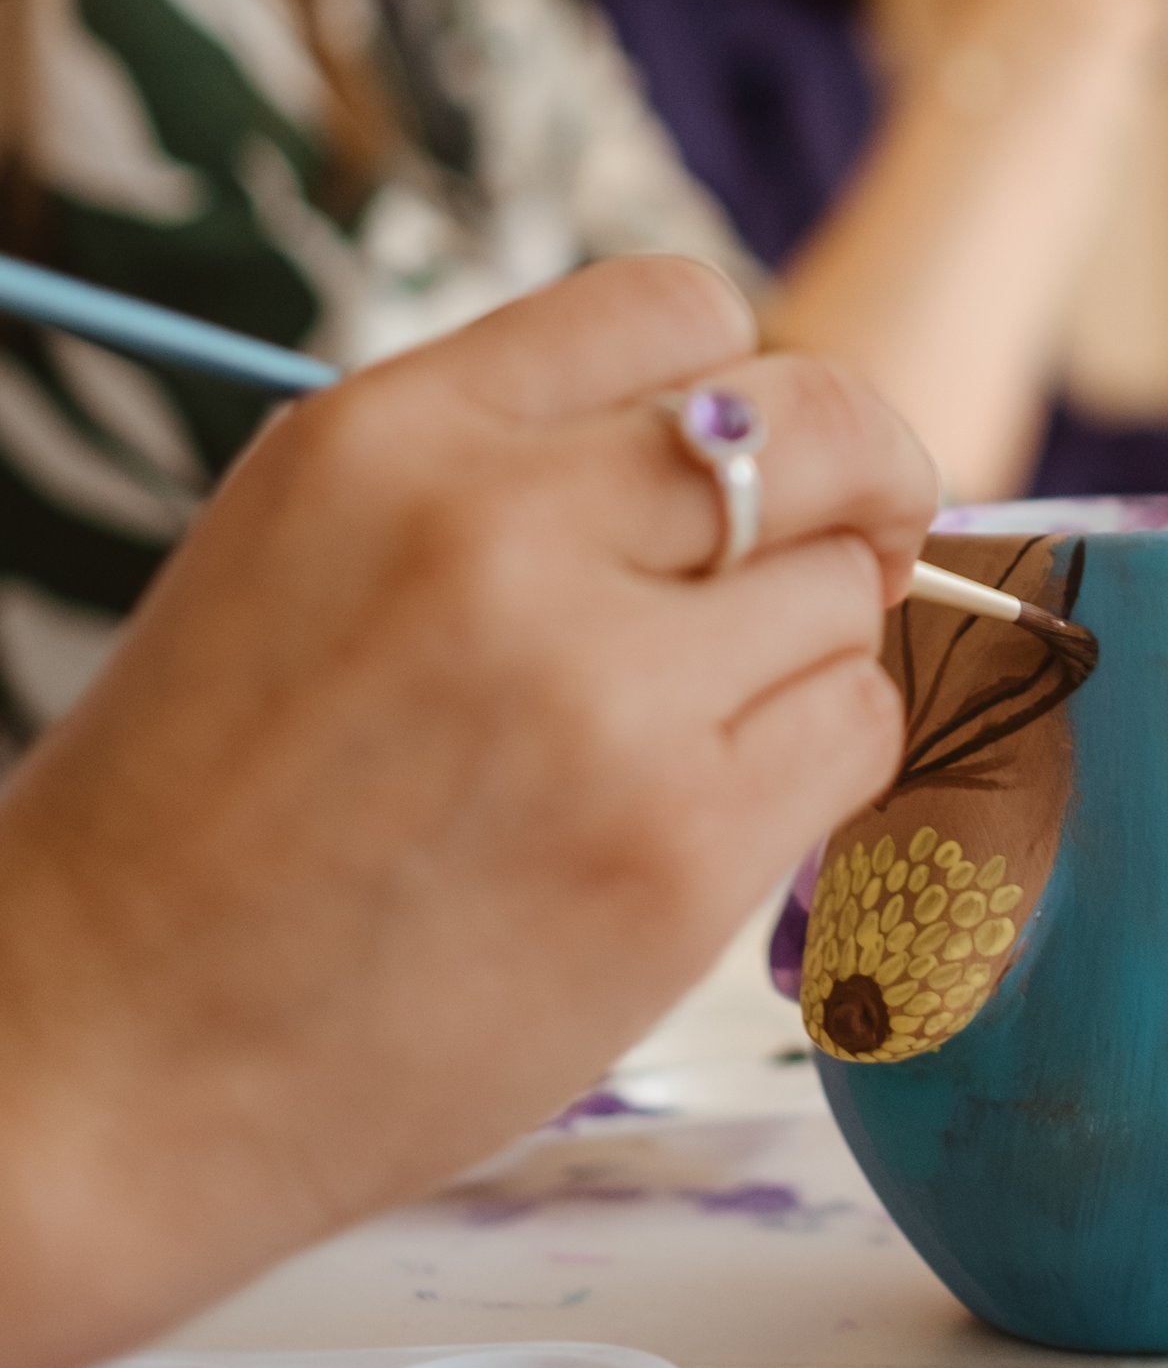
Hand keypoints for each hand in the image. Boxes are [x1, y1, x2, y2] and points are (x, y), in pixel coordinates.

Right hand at [0, 256, 936, 1367]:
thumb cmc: (201, 818)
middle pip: (818, 421)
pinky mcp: (678, 847)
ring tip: (697, 726)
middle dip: (863, 479)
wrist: (104, 1060)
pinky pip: (855, 733)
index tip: (754, 458)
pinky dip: (818, 762)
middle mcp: (500, 533)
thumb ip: (500, 470)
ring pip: (844, 591)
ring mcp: (602, 691)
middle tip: (857, 540)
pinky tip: (711, 807)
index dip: (744, 381)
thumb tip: (732, 442)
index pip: (675, 306)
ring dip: (809, 649)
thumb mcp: (305, 547)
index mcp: (391, 435)